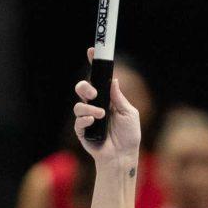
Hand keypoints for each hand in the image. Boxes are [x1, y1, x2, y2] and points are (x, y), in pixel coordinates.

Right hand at [73, 48, 141, 164]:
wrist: (124, 156)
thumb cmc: (129, 135)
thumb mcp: (129, 113)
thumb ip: (119, 98)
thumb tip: (114, 80)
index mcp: (107, 99)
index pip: (98, 79)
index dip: (94, 64)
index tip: (92, 51)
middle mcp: (95, 106)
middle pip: (82, 89)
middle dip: (85, 87)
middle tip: (94, 93)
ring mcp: (87, 119)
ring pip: (78, 106)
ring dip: (89, 107)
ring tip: (100, 115)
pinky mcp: (82, 131)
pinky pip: (78, 121)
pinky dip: (85, 119)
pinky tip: (94, 121)